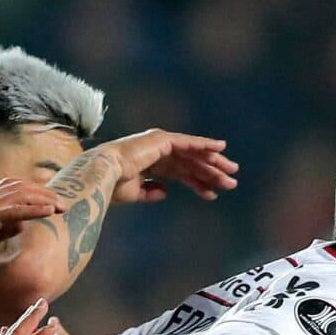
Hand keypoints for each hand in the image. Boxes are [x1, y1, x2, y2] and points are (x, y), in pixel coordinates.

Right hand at [0, 179, 64, 276]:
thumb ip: (6, 227)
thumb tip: (22, 223)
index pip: (13, 187)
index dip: (35, 191)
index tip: (52, 200)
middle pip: (20, 187)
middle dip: (44, 193)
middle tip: (63, 202)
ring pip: (20, 195)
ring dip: (44, 198)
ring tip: (61, 205)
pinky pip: (15, 210)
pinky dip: (34, 209)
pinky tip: (49, 210)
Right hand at [95, 129, 238, 202]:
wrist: (103, 175)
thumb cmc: (112, 185)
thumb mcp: (135, 192)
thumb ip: (151, 191)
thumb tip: (165, 192)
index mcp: (152, 163)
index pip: (181, 173)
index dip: (197, 184)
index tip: (212, 194)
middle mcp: (159, 151)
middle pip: (191, 163)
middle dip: (211, 172)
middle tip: (231, 182)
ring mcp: (161, 143)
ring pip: (194, 154)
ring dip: (213, 163)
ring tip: (232, 172)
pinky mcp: (163, 140)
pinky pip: (189, 143)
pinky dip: (205, 145)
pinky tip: (221, 149)